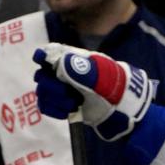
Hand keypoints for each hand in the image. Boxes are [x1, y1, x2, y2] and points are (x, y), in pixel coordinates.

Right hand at [33, 44, 151, 140]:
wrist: (123, 110)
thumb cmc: (115, 88)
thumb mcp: (101, 77)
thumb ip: (82, 69)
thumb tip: (60, 63)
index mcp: (74, 60)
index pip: (50, 53)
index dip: (42, 56)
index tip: (41, 62)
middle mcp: (65, 74)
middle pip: (42, 75)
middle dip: (51, 85)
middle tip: (66, 92)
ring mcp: (64, 90)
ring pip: (43, 92)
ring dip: (55, 99)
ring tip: (73, 104)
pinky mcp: (64, 106)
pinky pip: (47, 107)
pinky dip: (55, 110)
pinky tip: (68, 111)